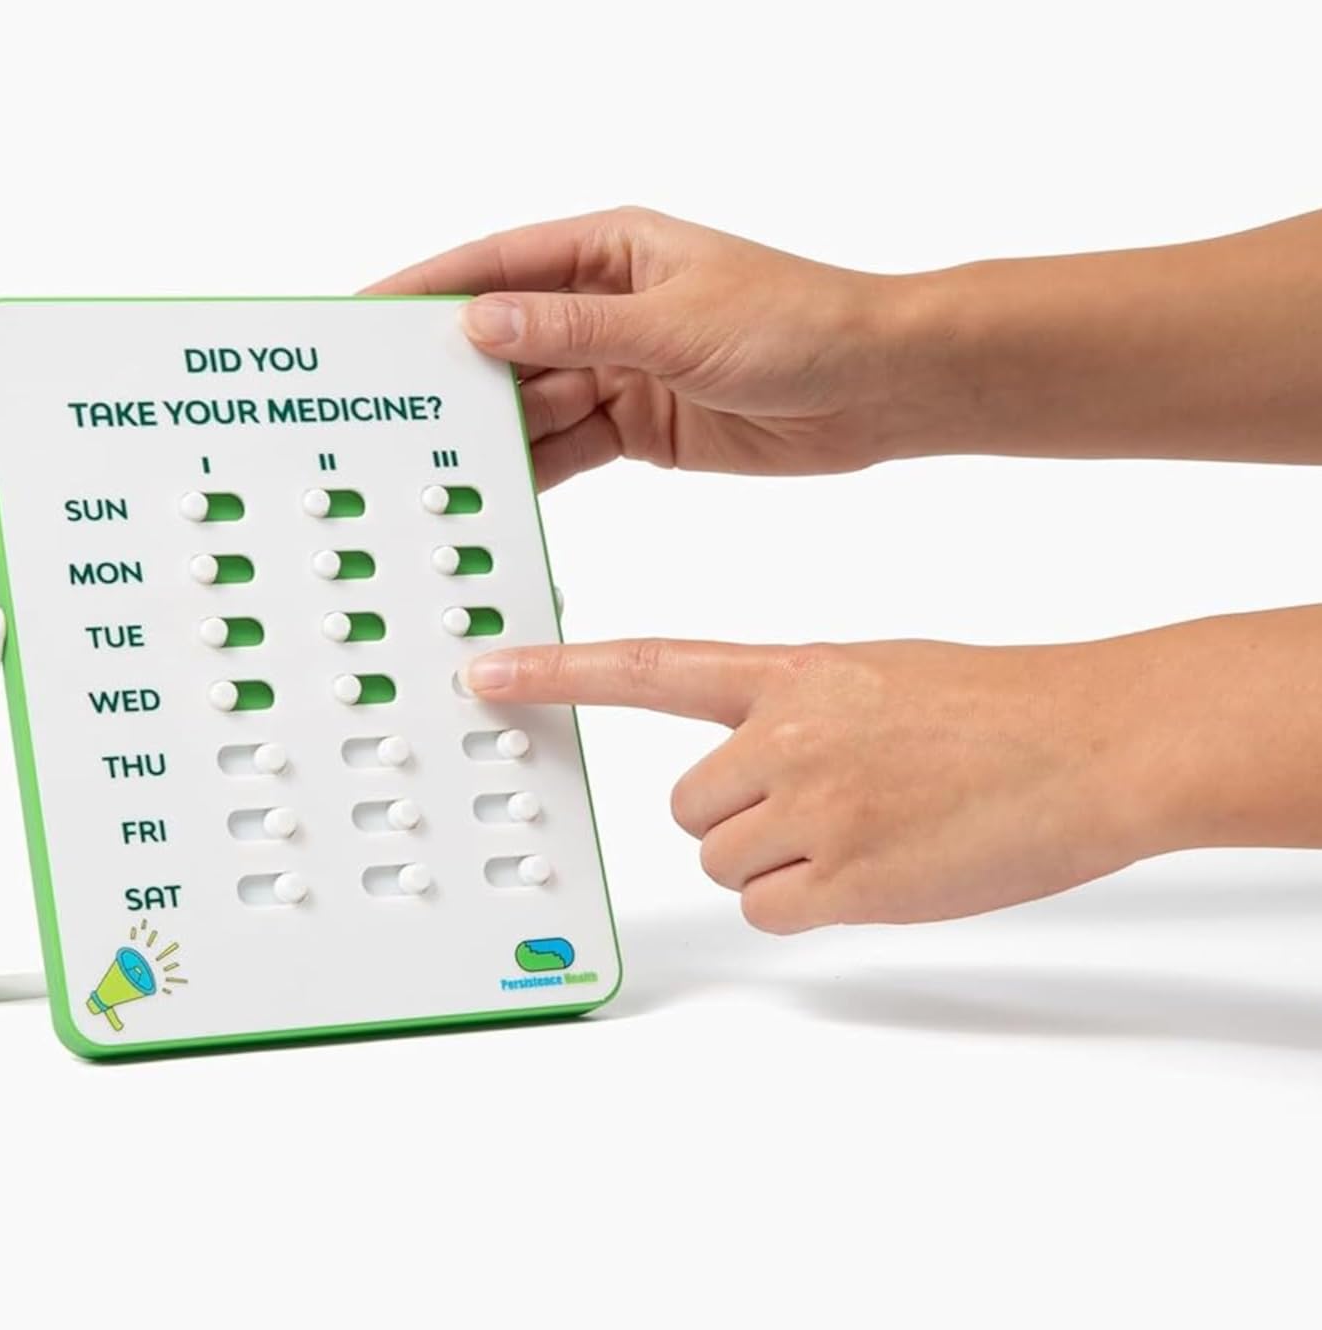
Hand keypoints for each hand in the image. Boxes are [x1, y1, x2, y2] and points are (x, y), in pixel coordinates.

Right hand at [365, 207, 912, 487]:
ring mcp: (620, 369)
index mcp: (612, 250)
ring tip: (424, 459)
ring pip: (532, 400)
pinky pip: (568, 445)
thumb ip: (572, 329)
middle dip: (448, 371)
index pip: (499, 264)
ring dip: (488, 428)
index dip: (428, 289)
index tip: (366, 315)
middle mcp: (606, 306)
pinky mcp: (639, 427)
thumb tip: (478, 323)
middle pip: (505, 339)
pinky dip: (533, 466)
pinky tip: (490, 486)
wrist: (878, 388)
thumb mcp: (674, 324)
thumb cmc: (797, 324)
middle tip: (381, 406)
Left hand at [461, 610, 1321, 931]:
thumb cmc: (997, 706)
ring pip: (724, 862)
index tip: (485, 675)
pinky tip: (880, 867)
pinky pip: (771, 910)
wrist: (1091, 741)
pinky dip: (810, 905)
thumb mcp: (875, 673)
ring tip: (869, 831)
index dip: (557, 672)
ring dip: (779, 863)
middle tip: (825, 806)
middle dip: (738, 818)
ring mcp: (810, 808)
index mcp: (790, 670)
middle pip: (687, 805)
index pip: (647, 665)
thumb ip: (795, 710)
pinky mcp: (843, 880)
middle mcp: (783, 734)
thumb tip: (749, 771)